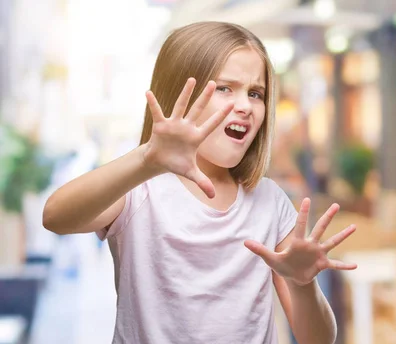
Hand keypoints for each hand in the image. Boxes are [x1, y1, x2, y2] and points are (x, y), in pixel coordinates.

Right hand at [142, 78, 232, 197]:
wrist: (159, 161)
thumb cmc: (176, 164)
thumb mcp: (190, 173)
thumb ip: (202, 182)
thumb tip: (213, 196)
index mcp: (196, 137)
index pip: (212, 125)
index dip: (221, 116)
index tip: (231, 105)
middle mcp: (187, 127)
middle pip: (198, 109)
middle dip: (206, 97)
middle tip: (214, 83)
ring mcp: (174, 124)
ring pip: (181, 105)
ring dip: (186, 93)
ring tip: (192, 79)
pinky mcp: (160, 125)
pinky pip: (157, 112)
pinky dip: (153, 103)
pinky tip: (148, 92)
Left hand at [244, 198, 357, 285]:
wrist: (293, 278)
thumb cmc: (282, 266)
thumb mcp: (271, 260)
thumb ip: (260, 250)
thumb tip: (245, 242)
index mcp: (298, 242)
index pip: (301, 225)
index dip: (304, 213)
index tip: (307, 199)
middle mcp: (311, 245)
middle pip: (320, 228)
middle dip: (328, 217)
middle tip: (336, 204)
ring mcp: (318, 254)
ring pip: (332, 242)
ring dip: (342, 235)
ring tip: (354, 227)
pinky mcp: (322, 265)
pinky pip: (335, 265)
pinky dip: (344, 266)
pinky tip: (355, 266)